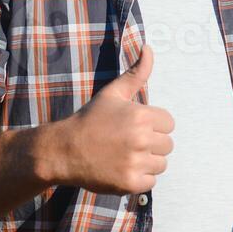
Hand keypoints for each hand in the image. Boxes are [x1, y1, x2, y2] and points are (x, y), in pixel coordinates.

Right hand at [41, 44, 174, 193]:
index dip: (153, 125)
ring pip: (161, 164)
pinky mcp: (130, 183)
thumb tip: (149, 48)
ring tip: (124, 156)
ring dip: (147, 162)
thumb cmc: (90, 120)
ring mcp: (136, 162)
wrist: (64, 151)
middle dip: (151, 144)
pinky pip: (151, 182)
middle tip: (127, 143)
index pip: (169, 124)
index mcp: (141, 116)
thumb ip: (136, 73)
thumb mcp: (113, 93)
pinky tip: (121, 169)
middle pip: (167, 145)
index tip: (133, 127)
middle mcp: (141, 139)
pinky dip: (139, 179)